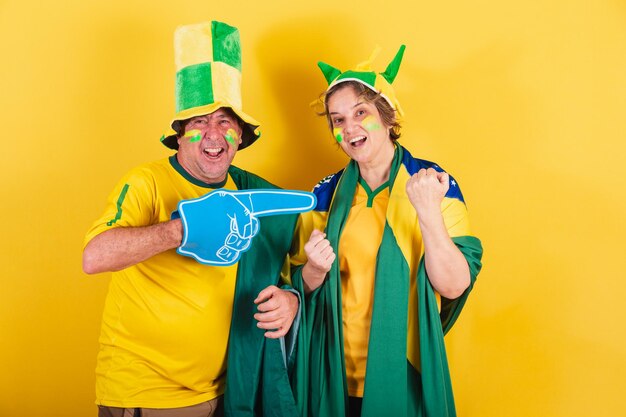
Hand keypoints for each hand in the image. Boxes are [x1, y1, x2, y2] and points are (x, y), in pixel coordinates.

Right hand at [175, 189, 315, 264]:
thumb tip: (246, 213)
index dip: (292, 201)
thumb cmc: (200, 212)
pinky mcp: (231, 252)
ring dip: (231, 238)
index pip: (271, 202)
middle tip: (222, 225)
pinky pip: (234, 250)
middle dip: (239, 227)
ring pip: (243, 240)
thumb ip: (236, 205)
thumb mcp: (219, 200)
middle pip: (250, 227)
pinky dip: (225, 248)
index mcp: (241, 204)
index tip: (310, 200)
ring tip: (215, 233)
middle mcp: (242, 219)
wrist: (182, 230)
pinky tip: (214, 242)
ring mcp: (237, 237)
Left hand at [253, 285, 298, 338]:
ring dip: (265, 326)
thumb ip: (263, 293)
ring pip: (275, 325)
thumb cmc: (280, 295)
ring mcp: (287, 318)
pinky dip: (274, 335)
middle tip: (256, 316)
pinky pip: (282, 333)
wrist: (294, 300)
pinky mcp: (288, 325)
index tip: (259, 307)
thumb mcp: (272, 289)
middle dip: (261, 317)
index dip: (261, 307)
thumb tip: (256, 301)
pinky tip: (266, 334)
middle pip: (271, 316)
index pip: (270, 305)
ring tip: (258, 324)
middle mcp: (285, 309)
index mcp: (281, 300)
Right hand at [304, 229, 334, 274]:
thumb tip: (323, 233)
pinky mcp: (325, 265)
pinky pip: (333, 255)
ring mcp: (318, 260)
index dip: (321, 239)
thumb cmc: (314, 252)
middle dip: (326, 244)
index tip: (318, 243)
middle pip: (326, 242)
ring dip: (329, 250)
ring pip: (330, 248)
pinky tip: (327, 258)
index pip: (320, 237)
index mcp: (307, 247)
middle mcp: (312, 254)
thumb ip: (315, 234)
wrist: (315, 268)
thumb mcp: (311, 243)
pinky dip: (331, 256)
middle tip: (322, 249)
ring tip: (324, 254)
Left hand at [405, 168, 448, 216]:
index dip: (432, 175)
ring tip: (422, 187)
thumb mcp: (445, 187)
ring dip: (419, 179)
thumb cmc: (437, 198)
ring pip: (415, 174)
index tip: (433, 181)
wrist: (428, 209)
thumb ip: (444, 176)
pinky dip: (413, 182)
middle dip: (425, 176)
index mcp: (431, 178)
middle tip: (428, 184)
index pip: (430, 170)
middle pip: (422, 171)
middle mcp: (422, 180)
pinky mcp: (408, 188)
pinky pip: (410, 180)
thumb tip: (439, 172)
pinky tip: (417, 189)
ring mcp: (414, 184)